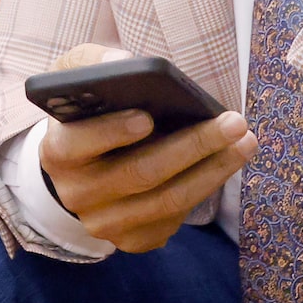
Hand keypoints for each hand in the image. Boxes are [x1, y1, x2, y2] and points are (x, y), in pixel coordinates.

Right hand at [37, 41, 257, 253]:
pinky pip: (176, 218)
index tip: (146, 116)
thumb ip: (93, 63)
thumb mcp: (76, 80)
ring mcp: (104, 223)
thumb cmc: (88, 115)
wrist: (81, 168)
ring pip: (167, 200)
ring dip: (213, 170)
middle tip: (233, 122)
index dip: (110, 132)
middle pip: (140, 174)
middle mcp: (77, 194)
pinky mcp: (132, 240)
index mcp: (57, 151)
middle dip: (192, 146)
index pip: (76, 144)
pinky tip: (225, 164)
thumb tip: (124, 62)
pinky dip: (205, 189)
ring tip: (245, 142)